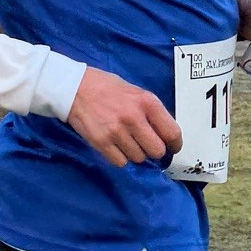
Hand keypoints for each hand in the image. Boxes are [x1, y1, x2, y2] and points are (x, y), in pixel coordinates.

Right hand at [68, 65, 182, 166]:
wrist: (75, 88)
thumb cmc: (106, 88)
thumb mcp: (136, 92)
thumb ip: (151, 112)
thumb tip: (164, 134)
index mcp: (147, 102)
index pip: (172, 133)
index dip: (175, 145)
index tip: (172, 148)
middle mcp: (134, 117)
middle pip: (156, 151)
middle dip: (153, 151)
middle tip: (146, 145)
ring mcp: (117, 131)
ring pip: (138, 158)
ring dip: (134, 153)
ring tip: (125, 140)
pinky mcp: (101, 142)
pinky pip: (120, 162)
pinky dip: (120, 157)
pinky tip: (115, 145)